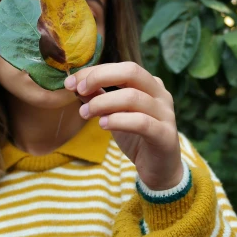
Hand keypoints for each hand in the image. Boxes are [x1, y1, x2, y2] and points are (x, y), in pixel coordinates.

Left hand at [64, 62, 183, 190]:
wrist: (160, 169)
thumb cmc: (137, 138)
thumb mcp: (114, 114)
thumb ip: (99, 98)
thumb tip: (76, 85)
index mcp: (150, 85)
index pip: (122, 67)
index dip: (95, 71)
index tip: (71, 82)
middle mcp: (161, 94)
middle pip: (131, 72)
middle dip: (100, 77)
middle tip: (79, 90)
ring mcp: (166, 114)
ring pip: (133, 97)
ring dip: (102, 103)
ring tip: (85, 113)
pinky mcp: (165, 135)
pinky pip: (141, 122)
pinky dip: (118, 121)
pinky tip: (102, 125)